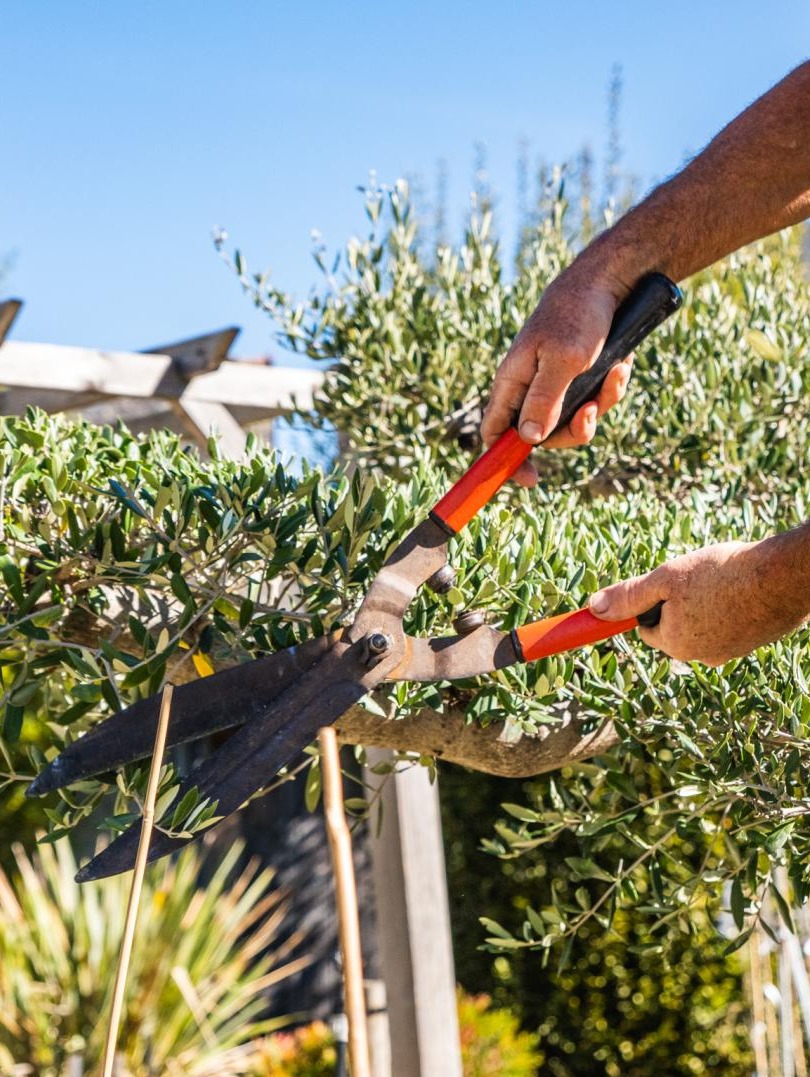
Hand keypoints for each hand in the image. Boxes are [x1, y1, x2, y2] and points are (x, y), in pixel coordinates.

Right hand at [481, 264, 631, 486]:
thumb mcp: (563, 361)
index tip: (530, 480)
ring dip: (599, 406)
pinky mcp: (580, 379)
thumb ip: (544, 400)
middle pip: (542, 436)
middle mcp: (530, 387)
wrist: (609, 283)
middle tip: (592, 413)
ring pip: (573, 421)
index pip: (495, 432)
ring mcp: (556, 384)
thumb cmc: (578, 316)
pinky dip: (610, 390)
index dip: (506, 460)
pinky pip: (593, 402)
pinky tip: (621, 366)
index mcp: (513, 381)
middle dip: (573, 431)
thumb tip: (527, 439)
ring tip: (614, 376)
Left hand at [588, 535, 809, 665]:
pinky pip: (731, 623)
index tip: (660, 585)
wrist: (784, 576)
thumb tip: (594, 609)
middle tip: (697, 577)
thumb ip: (630, 596)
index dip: (651, 603)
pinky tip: (742, 587)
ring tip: (723, 580)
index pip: (647, 628)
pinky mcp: (756, 641)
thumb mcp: (666, 578)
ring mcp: (733, 651)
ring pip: (705, 623)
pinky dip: (732, 606)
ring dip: (707, 603)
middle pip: (676, 627)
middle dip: (680, 602)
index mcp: (677, 644)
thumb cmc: (723, 574)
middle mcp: (704, 656)